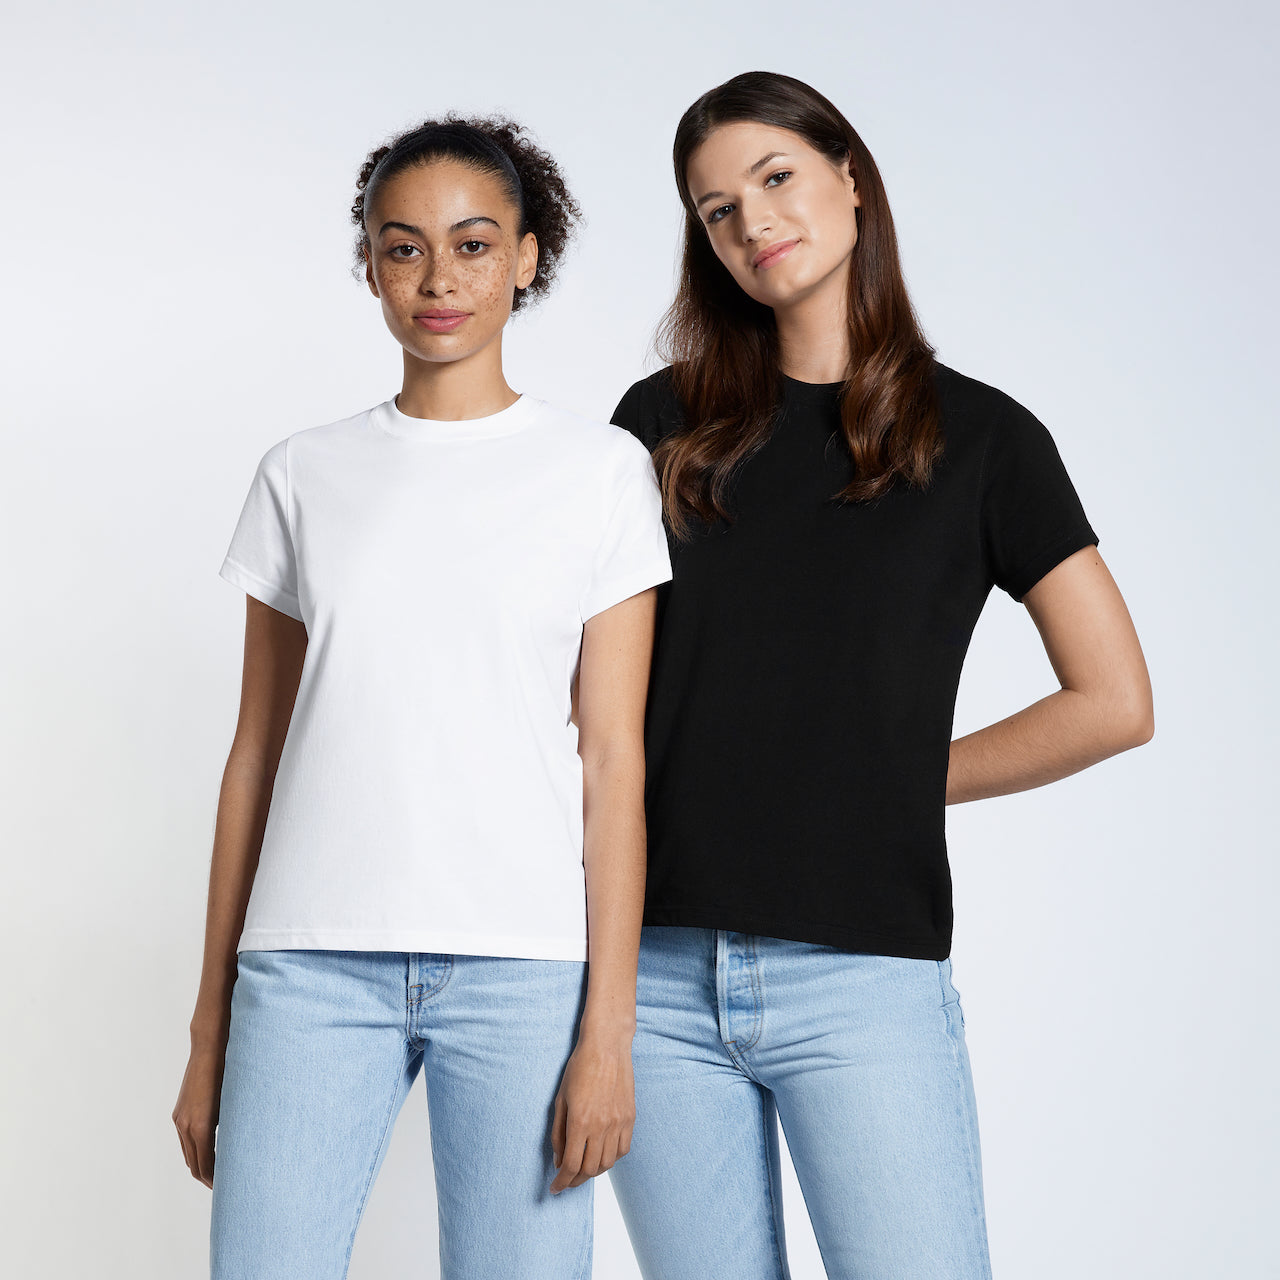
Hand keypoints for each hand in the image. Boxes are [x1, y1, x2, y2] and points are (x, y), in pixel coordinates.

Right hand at [172, 1036, 227, 1188]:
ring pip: (188, 1155)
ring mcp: (180, 1119)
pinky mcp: (179, 1112)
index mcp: (201, 1126)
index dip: (216, 1181)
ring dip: (201, 1166)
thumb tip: (244, 1150)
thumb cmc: (231, 1071)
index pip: (205, 1167)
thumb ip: (235, 1127)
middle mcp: (186, 1125)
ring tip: (220, 1173)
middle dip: (209, 1179)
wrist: (211, 1046)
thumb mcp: (236, 1102)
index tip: (231, 1189)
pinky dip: (196, 1152)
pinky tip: (211, 1151)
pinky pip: (185, 1141)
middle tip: (228, 1187)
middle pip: (194, 1166)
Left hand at [549, 1030, 634, 1192]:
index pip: (571, 1165)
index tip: (555, 1188)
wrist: (607, 1046)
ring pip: (608, 1163)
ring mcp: (618, 1123)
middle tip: (567, 1180)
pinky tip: (602, 1153)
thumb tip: (559, 1160)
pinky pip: (623, 1149)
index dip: (562, 1182)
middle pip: (589, 1169)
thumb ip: (558, 1132)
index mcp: (580, 1121)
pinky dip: (611, 1158)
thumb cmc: (580, 1068)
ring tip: (583, 1168)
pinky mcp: (630, 1118)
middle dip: (575, 1180)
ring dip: (593, 1171)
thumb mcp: (560, 1099)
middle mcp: (601, 1126)